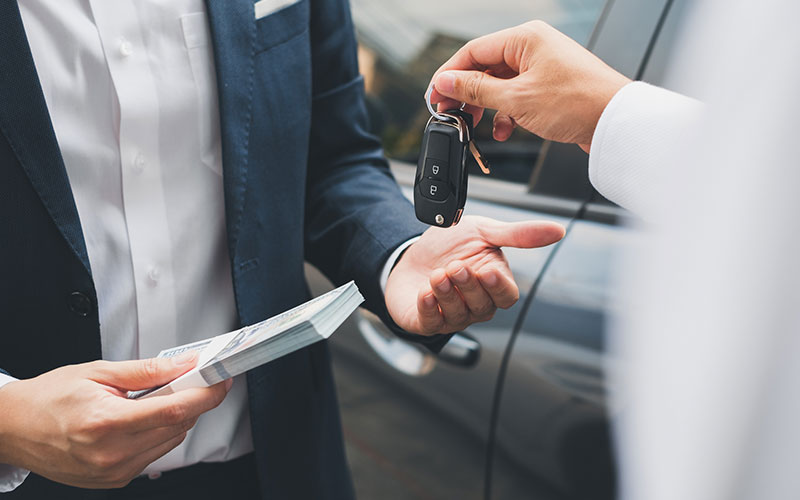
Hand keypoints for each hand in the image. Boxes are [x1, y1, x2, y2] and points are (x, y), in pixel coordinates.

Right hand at [0, 354, 230, 488]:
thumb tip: (186, 364)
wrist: (13, 429)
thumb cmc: (49, 397)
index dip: (206, 394)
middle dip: (193, 400)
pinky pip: (154, 455)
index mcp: (106, 423)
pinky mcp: (115, 481)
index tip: (221, 379)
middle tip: (189, 379)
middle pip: (178, 426)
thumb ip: (148, 370)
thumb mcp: (99, 372)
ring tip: (151, 399)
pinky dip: (158, 434)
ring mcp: (114, 472)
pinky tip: (138, 420)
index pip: (175, 410)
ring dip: (175, 418)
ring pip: (171, 441)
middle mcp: (111, 454)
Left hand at [385, 216, 563, 334]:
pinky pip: (430, 323)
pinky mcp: (425, 321)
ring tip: (437, 274)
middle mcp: (475, 304)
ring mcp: (451, 315)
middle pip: (483, 306)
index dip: (498, 287)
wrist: (411, 253)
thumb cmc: (450, 246)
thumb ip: (519, 234)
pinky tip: (425, 293)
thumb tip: (558, 230)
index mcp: (492, 284)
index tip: (487, 271)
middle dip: (468, 286)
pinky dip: (428, 308)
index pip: (506, 296)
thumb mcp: (484, 231)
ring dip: (447, 294)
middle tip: (456, 266)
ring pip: (457, 315)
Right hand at [428, 20, 630, 151]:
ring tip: (476, 126)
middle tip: (451, 114)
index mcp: (525, 38)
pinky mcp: (550, 85)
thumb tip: (445, 82)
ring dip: (486, 107)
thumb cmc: (577, 103)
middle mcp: (533, 47)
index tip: (434, 97)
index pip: (473, 51)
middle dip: (467, 94)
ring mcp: (543, 66)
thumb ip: (475, 90)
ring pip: (500, 85)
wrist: (616, 123)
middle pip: (485, 67)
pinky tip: (504, 130)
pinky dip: (507, 113)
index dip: (448, 76)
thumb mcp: (516, 99)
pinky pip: (517, 95)